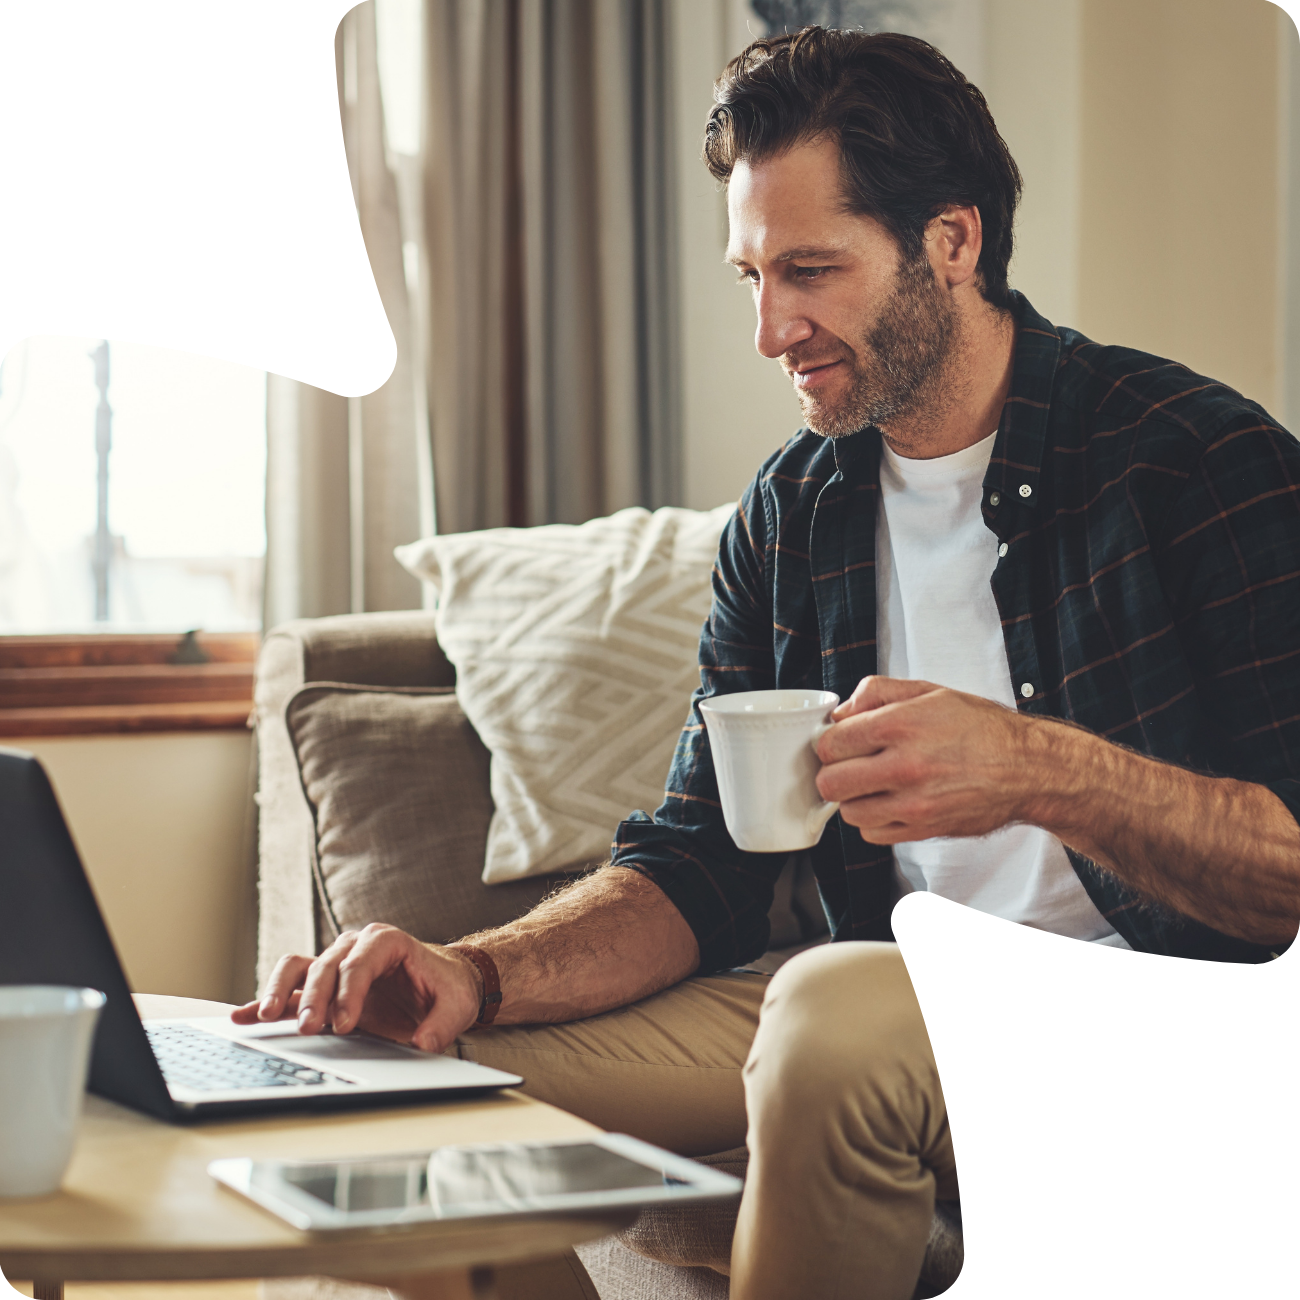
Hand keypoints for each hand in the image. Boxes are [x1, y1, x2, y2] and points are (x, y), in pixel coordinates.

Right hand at [229, 924, 483, 1053]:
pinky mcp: (321, 985)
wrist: (442, 983)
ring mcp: (334, 963)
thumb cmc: (447, 989)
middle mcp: (355, 946)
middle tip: (308, 1028)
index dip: (348, 993)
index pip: (359, 962)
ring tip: (265, 1017)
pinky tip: (241, 1016)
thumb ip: (441, 1024)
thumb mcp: (456, 1006)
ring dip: (280, 991)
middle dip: (313, 997)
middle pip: (324, 965)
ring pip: (297, 967)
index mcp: (387, 942)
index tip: (342, 1025)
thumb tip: (422, 1042)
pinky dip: (264, 999)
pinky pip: (288, 986)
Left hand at [814, 675, 1036, 843]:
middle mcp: (905, 766)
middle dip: (834, 772)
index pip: (831, 743)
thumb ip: (878, 692)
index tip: (842, 742)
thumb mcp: (930, 691)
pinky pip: (873, 834)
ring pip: (848, 812)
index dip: (831, 742)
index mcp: (901, 725)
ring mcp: (914, 804)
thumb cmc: (981, 729)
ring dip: (853, 799)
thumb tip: (841, 713)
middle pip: (830, 783)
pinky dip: (875, 820)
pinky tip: (891, 802)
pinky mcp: (924, 830)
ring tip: (873, 785)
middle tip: (850, 766)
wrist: (1027, 768)